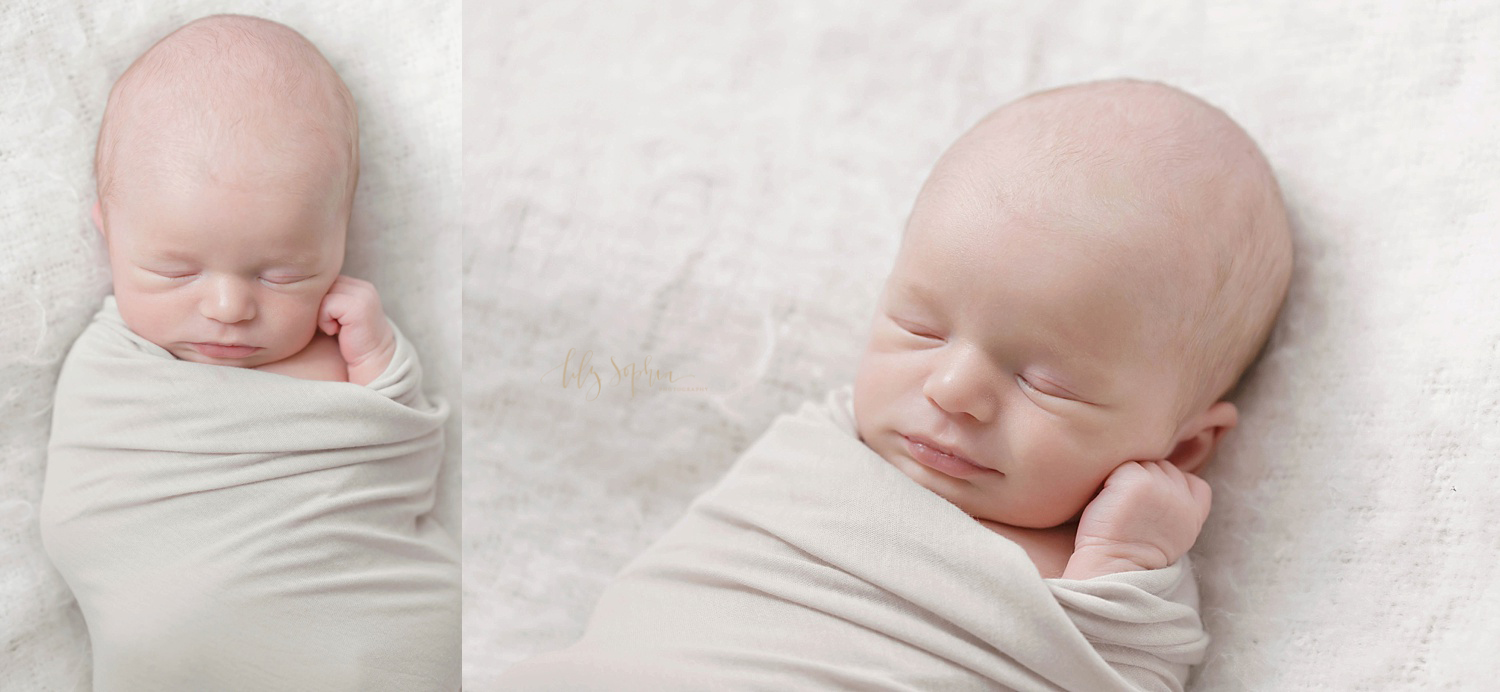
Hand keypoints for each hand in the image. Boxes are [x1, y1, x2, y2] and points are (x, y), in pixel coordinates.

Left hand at [318, 275, 396, 385]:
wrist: (371, 362)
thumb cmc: (350, 342)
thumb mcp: (338, 315)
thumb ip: (328, 299)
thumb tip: (296, 289)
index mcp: (358, 286)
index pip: (324, 280)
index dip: (318, 300)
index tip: (327, 320)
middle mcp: (362, 287)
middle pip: (321, 285)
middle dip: (317, 306)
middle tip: (329, 325)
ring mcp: (362, 295)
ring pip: (322, 294)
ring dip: (320, 314)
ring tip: (333, 328)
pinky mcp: (358, 306)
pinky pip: (326, 305)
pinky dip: (324, 321)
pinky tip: (335, 332)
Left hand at [1063, 460, 1211, 578]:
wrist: (1113, 568)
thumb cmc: (1130, 556)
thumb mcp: (1171, 537)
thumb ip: (1175, 510)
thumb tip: (1161, 487)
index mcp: (1193, 514)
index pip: (1195, 483)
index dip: (1173, 485)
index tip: (1153, 502)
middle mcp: (1182, 498)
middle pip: (1163, 468)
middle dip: (1144, 480)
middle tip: (1126, 507)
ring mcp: (1161, 487)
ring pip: (1142, 464)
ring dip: (1125, 478)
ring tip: (1116, 505)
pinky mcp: (1137, 480)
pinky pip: (1121, 466)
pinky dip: (1108, 480)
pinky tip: (1105, 501)